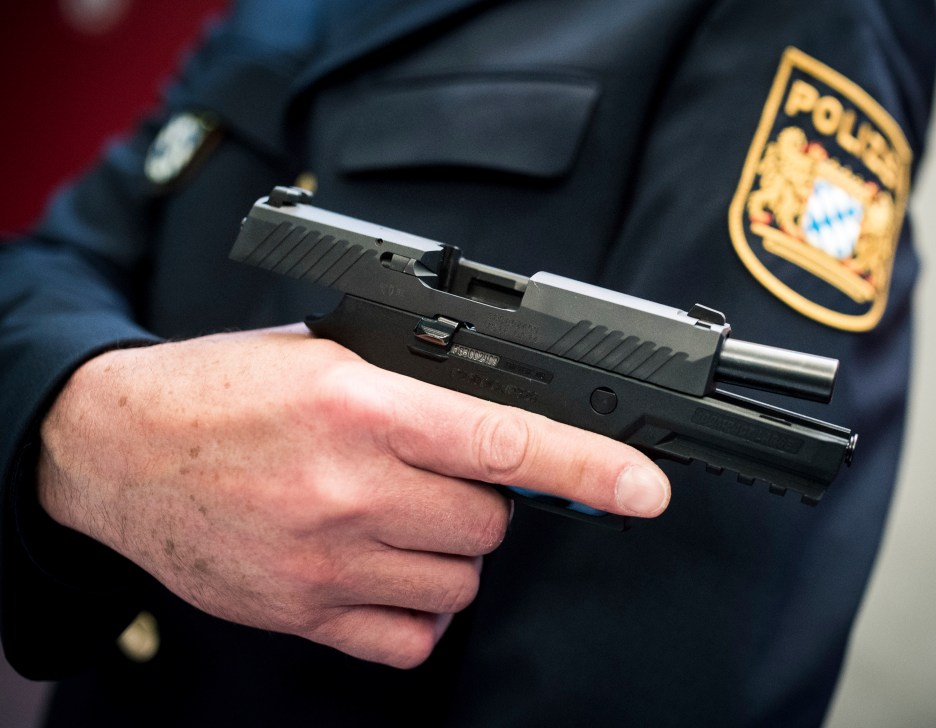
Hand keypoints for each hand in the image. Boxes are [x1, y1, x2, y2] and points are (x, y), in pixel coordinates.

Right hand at [37, 324, 669, 667]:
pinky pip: (413, 637)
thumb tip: (499, 417)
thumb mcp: (318, 356)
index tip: (644, 491)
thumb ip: (411, 387)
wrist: (116, 451)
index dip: (589, 470)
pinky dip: (418, 606)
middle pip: (491, 523)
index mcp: (360, 406)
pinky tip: (384, 567)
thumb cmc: (215, 392)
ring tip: (397, 514)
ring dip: (449, 549)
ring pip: (461, 580)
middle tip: (439, 473)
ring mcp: (325, 561)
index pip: (506, 442)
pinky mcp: (303, 613)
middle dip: (486, 499)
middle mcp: (347, 488)